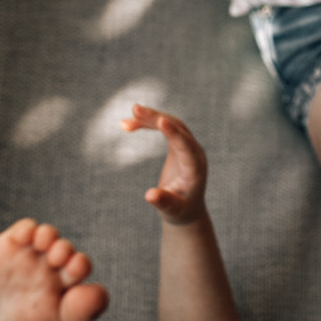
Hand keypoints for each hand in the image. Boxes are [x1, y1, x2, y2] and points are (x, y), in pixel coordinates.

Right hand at [122, 105, 207, 223]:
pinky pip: (165, 127)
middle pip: (178, 128)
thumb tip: (150, 195)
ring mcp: (188, 146)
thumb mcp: (171, 210)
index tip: (161, 121)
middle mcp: (195, 153)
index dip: (174, 133)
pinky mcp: (180, 144)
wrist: (186, 209)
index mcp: (195, 169)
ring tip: (125, 122)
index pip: (186, 146)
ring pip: (170, 124)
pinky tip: (129, 125)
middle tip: (135, 109)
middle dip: (156, 118)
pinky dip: (148, 124)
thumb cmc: (179, 211)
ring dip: (149, 119)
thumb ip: (163, 202)